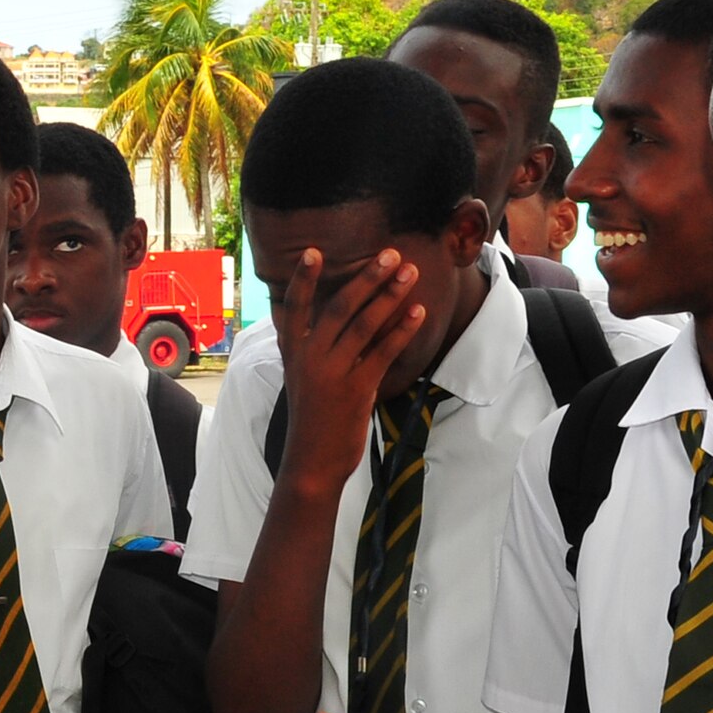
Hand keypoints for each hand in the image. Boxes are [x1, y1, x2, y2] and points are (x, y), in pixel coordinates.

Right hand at [275, 247, 423, 490]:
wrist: (313, 461)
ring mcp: (333, 372)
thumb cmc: (312, 418)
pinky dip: (402, 330)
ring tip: (409, 272)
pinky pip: (384, 352)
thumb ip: (314, 349)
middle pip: (339, 307)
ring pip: (365, 324)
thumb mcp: (302, 379)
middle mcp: (310, 357)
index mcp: (293, 352)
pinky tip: (419, 312)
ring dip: (390, 295)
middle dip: (366, 277)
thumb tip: (336, 321)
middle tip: (389, 253)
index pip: (294, 308)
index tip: (313, 251)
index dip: (304, 280)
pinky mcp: (357, 389)